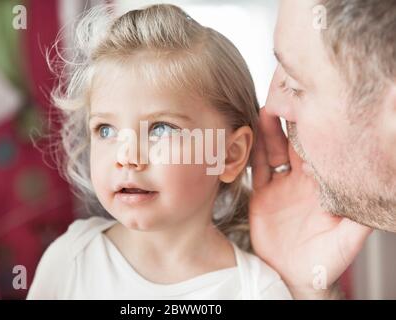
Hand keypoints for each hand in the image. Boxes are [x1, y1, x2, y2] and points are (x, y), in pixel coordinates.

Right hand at [249, 108, 372, 298]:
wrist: (293, 274)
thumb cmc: (325, 260)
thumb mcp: (347, 239)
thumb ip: (358, 216)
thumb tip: (375, 191)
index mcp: (324, 185)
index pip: (321, 150)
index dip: (317, 129)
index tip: (314, 108)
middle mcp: (303, 180)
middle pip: (296, 142)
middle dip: (293, 120)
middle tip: (288, 97)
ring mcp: (282, 185)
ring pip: (275, 150)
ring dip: (271, 131)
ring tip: (267, 109)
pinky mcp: (263, 193)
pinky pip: (258, 168)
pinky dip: (253, 152)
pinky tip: (251, 136)